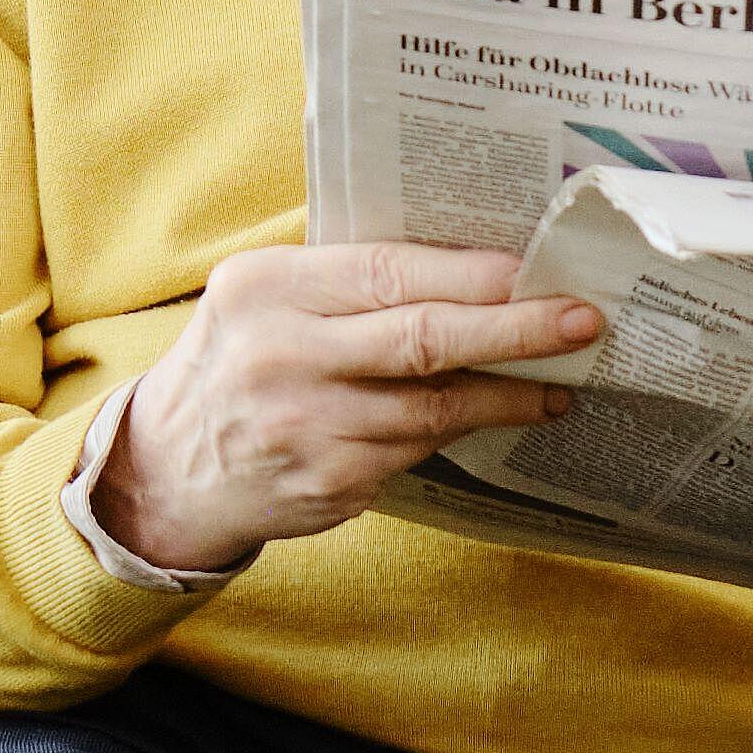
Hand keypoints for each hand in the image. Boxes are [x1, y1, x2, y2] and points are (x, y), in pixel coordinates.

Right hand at [97, 240, 606, 574]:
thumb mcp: (263, 296)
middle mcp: (283, 358)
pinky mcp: (330, 486)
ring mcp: (307, 430)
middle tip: (581, 322)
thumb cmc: (239, 360)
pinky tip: (499, 419)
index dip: (475, 276)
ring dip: (508, 395)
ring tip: (556, 382)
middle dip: (516, 331)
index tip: (537, 272)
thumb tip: (476, 266)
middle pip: (425, 340)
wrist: (171, 468)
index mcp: (266, 290)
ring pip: (434, 408)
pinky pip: (417, 452)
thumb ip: (346, 278)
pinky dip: (463, 433)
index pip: (390, 274)